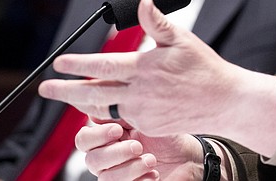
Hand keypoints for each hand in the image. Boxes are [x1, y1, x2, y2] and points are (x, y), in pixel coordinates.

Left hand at [38, 0, 275, 155]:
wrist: (224, 101)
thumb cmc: (204, 67)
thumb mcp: (182, 39)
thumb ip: (157, 23)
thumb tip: (143, 3)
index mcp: (146, 68)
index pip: (103, 66)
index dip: (78, 64)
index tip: (59, 62)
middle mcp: (140, 92)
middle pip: (93, 92)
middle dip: (64, 90)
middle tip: (44, 88)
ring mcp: (143, 112)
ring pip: (104, 106)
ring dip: (82, 101)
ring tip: (68, 96)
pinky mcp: (148, 125)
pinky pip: (123, 116)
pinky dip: (110, 109)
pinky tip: (103, 103)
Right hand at [77, 119, 201, 180]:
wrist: (190, 158)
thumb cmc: (169, 137)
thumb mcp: (149, 117)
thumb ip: (124, 112)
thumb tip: (102, 102)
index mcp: (110, 137)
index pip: (84, 139)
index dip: (96, 135)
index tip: (118, 129)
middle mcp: (109, 158)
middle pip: (91, 160)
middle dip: (115, 153)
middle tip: (138, 146)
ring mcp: (118, 175)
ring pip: (105, 178)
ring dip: (129, 169)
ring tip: (151, 160)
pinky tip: (153, 174)